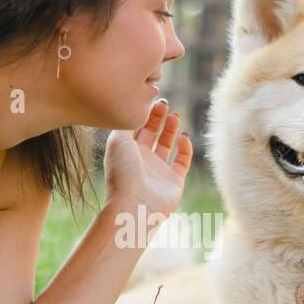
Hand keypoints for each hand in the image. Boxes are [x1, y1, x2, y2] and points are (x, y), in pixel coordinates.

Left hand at [103, 99, 192, 219]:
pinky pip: (182, 160)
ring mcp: (158, 170)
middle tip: (164, 103)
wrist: (135, 204)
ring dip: (171, 129)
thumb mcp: (118, 141)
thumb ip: (126, 123)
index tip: (152, 99)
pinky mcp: (174, 181)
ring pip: (167, 144)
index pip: (136, 127)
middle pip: (151, 133)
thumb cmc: (123, 172)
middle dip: (158, 117)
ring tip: (175, 115)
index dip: (144, 113)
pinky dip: (185, 147)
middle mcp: (141, 160)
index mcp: (126, 151)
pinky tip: (183, 136)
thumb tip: (136, 110)